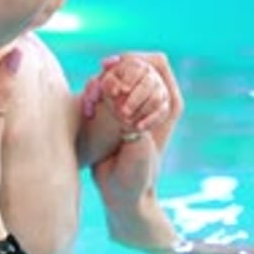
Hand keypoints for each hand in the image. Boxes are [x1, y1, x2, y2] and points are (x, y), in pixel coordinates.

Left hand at [83, 54, 170, 133]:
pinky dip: (150, 120)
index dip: (129, 80)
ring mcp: (160, 89)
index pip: (136, 69)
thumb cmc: (110, 89)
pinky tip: (138, 127)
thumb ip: (102, 76)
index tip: (119, 91)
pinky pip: (161, 112)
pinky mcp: (164, 104)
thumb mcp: (103, 84)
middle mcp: (151, 75)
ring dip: (141, 111)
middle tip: (122, 112)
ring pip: (155, 99)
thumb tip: (104, 64)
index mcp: (137, 65)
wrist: (119, 103)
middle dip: (135, 99)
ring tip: (126, 121)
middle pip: (147, 85)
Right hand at [92, 54, 182, 251]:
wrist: (121, 193)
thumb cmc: (136, 179)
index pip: (156, 62)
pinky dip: (90, 93)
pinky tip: (86, 108)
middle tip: (97, 91)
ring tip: (89, 102)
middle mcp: (151, 99)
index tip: (115, 73)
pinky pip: (101, 89)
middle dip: (112, 72)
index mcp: (168, 103)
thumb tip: (121, 107)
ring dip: (98, 82)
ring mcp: (130, 103)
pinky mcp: (112, 110)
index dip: (136, 60)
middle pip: (133, 63)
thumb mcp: (139, 155)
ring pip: (114, 74)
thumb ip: (134, 131)